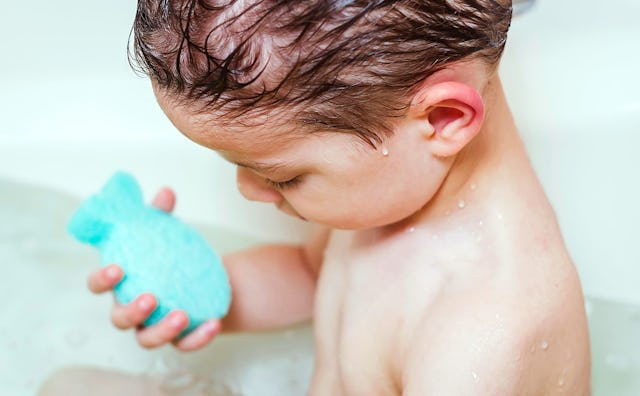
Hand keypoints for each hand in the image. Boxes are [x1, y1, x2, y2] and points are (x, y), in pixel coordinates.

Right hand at [86, 187, 221, 350]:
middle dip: (132, 310)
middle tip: (150, 296)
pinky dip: (198, 338)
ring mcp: (153, 327)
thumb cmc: (169, 254)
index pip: (97, 286)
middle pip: (119, 320)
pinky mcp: (180, 338)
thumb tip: (166, 192)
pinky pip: (186, 344)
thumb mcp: (165, 232)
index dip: (101, 279)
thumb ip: (161, 215)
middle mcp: (131, 310)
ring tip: (181, 313)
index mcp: (121, 283)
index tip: (116, 268)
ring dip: (162, 329)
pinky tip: (214, 324)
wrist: (201, 278)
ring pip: (148, 339)